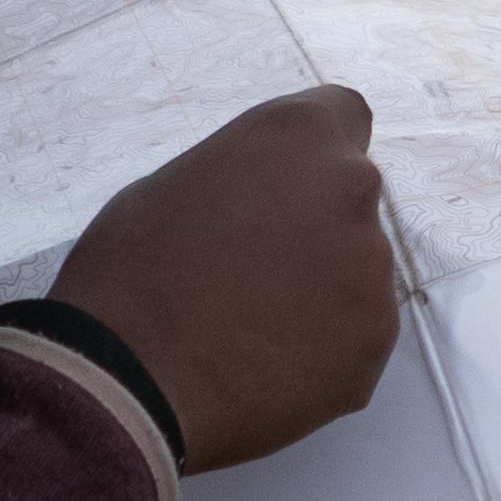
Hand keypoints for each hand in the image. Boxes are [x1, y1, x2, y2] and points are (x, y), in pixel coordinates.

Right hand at [43, 86, 396, 474]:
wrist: (126, 383)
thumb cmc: (129, 277)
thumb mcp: (168, 187)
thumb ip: (239, 179)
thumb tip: (257, 201)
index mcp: (298, 137)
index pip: (344, 116)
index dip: (314, 154)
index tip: (288, 187)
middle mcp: (351, 190)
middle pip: (351, 200)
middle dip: (315, 226)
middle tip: (256, 271)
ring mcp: (371, 271)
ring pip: (358, 273)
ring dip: (323, 292)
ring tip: (252, 330)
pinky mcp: (375, 342)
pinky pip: (357, 337)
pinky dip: (325, 351)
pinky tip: (267, 367)